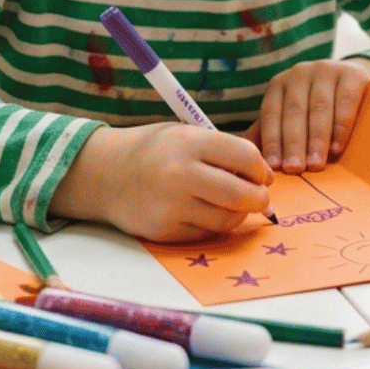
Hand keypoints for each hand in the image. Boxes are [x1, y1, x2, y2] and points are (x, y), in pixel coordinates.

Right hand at [51, 122, 272, 242]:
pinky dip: (214, 225)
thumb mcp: (185, 135)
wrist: (105, 174)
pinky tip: (204, 212)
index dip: (260, 169)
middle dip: (259, 198)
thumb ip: (222, 151)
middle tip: (258, 197)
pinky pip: (206, 233)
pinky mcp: (166, 230)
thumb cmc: (154, 152)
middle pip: (242, 195)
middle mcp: (181, 173)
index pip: (245, 157)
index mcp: (189, 142)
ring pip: (228, 220)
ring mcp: (172, 205)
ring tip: (231, 204)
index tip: (260, 174)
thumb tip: (264, 177)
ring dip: (238, 215)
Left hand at [247, 57, 369, 173]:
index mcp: (279, 85)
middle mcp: (300, 73)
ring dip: (316, 139)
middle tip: (294, 169)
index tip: (274, 166)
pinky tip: (336, 148)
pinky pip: (345, 102)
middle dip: (293, 143)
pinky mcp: (353, 74)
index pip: (271, 113)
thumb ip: (269, 133)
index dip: (272, 140)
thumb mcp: (290, 115)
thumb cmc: (315, 107)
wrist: (353, 81)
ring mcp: (327, 70)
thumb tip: (247, 159)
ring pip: (319, 108)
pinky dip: (340, 127)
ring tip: (315, 164)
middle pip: (294, 111)